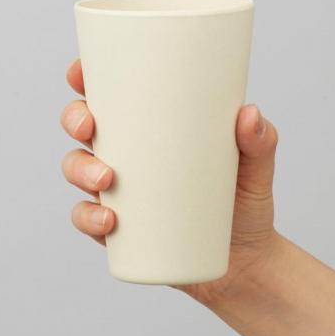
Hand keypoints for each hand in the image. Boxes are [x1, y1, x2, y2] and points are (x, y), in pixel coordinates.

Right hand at [61, 59, 278, 304]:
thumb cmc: (245, 203)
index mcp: (154, 129)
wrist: (245, 261)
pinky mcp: (120, 227)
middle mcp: (131, 155)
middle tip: (91, 129)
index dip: (85, 79)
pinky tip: (107, 221)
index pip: (112, 96)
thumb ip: (260, 140)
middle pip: (83, 127)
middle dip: (74, 120)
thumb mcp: (257, 167)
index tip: (80, 74)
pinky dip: (87, 218)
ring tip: (107, 179)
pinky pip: (87, 218)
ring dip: (79, 169)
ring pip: (77, 169)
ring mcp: (121, 191)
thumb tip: (248, 114)